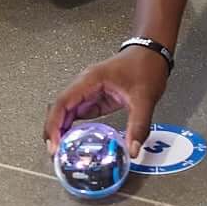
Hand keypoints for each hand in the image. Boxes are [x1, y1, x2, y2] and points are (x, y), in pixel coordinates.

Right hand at [45, 46, 168, 158]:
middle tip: (55, 152)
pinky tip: (73, 140)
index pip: (62, 103)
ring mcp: (88, 90)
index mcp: (91, 80)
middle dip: (54, 130)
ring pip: (66, 111)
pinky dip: (72, 127)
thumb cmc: (145, 66)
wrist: (152, 53)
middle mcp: (85, 84)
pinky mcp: (95, 97)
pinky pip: (77, 113)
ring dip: (61, 130)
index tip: (54, 143)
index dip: (54, 124)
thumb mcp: (145, 99)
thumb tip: (132, 149)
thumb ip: (138, 126)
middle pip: (59, 108)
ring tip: (60, 151)